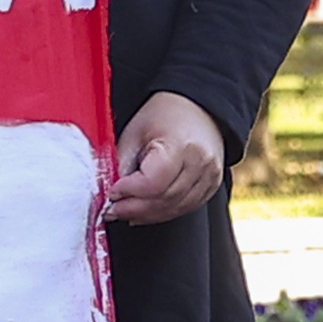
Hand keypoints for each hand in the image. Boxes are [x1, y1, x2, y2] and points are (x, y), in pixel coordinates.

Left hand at [100, 89, 229, 226]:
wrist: (196, 106)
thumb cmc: (164, 114)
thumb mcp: (135, 132)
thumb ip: (121, 163)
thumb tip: (110, 192)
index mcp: (181, 144)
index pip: (153, 182)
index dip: (129, 191)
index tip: (112, 192)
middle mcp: (201, 162)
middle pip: (165, 199)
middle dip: (134, 208)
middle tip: (113, 210)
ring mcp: (210, 175)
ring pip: (176, 208)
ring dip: (147, 215)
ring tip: (126, 212)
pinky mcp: (212, 185)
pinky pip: (187, 208)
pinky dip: (164, 213)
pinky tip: (146, 212)